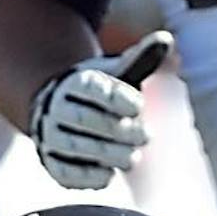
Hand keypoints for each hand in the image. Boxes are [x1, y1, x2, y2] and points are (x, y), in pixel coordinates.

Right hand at [28, 30, 171, 188]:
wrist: (59, 112)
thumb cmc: (99, 92)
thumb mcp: (117, 73)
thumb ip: (141, 59)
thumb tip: (166, 40)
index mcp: (74, 83)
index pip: (96, 90)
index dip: (121, 99)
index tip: (139, 106)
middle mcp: (56, 108)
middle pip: (86, 120)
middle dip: (120, 131)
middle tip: (146, 136)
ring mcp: (50, 135)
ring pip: (76, 147)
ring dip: (108, 155)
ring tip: (132, 158)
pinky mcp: (50, 162)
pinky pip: (66, 172)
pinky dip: (89, 176)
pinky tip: (109, 173)